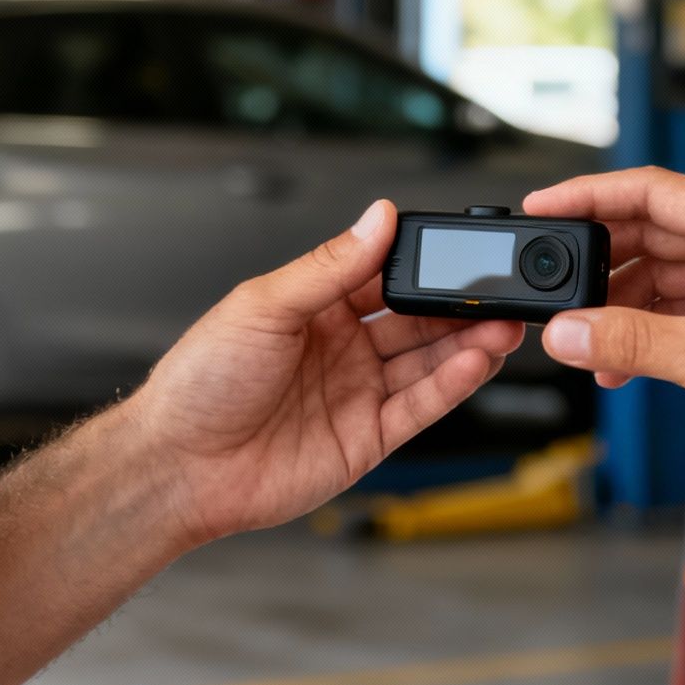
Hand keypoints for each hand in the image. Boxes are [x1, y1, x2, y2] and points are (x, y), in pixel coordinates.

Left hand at [129, 200, 524, 542]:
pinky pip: (420, 408)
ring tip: (505, 325)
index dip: (422, 263)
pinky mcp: (367, 439)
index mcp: (315, 307)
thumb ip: (329, 267)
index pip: (383, 275)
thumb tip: (376, 218)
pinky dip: (452, 386)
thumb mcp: (264, 306)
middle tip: (500, 289)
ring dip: (469, 343)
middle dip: (461, 305)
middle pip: (417, 320)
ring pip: (428, 362)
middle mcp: (342, 348)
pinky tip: (476, 362)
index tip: (461, 247)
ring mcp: (358, 394)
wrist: (179, 467)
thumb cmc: (200, 383)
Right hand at [526, 168, 684, 476]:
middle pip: (651, 232)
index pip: (653, 192)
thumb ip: (634, 343)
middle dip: (601, 261)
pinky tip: (617, 363)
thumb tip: (572, 332)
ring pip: (660, 276)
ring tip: (585, 338)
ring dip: (619, 307)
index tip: (547, 205)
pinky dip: (642, 333)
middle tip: (555, 283)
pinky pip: (675, 311)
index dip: (592, 196)